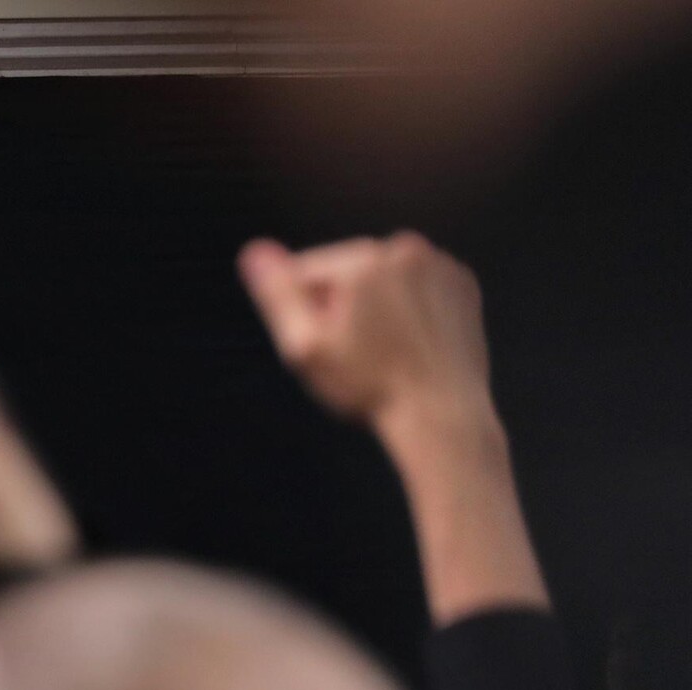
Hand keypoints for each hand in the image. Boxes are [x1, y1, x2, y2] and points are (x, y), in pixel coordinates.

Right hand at [237, 233, 494, 458]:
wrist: (441, 413)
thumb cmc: (369, 385)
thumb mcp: (306, 347)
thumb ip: (278, 293)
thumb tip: (254, 251)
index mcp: (362, 260)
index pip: (305, 272)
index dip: (304, 312)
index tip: (325, 345)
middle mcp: (404, 249)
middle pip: (347, 271)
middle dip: (343, 305)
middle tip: (356, 352)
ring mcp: (439, 264)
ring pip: (384, 278)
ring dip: (377, 304)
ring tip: (386, 348)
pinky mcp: (462, 283)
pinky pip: (419, 285)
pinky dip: (411, 307)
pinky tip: (410, 340)